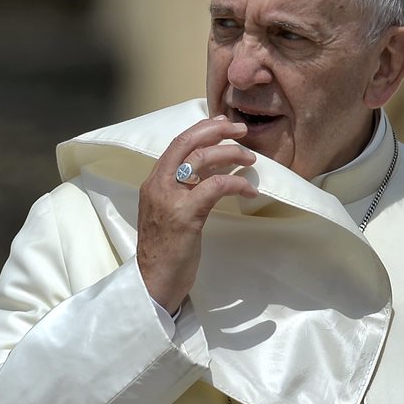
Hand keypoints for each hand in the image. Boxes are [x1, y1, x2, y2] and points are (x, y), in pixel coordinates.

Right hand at [137, 117, 257, 313]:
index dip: (201, 128)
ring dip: (231, 154)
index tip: (223, 123)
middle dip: (216, 131)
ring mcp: (170, 199)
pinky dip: (236, 183)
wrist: (153, 281)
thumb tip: (210, 172)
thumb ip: (181, 191)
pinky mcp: (185, 215)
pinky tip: (249, 191)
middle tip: (240, 129)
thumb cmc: (165, 250)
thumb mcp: (167, 213)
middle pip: (187, 143)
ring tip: (251, 160)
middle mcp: (158, 185)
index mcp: (153, 182)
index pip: (177, 144)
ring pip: (202, 159)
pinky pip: (215, 187)